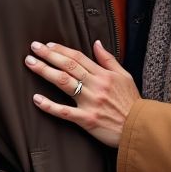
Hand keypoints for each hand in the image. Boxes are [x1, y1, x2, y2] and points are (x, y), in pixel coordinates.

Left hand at [25, 39, 139, 147]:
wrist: (139, 128)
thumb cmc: (132, 103)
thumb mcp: (125, 76)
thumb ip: (109, 59)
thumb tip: (96, 43)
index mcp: (104, 74)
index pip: (78, 57)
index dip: (61, 49)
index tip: (47, 45)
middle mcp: (95, 85)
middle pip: (68, 66)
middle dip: (49, 55)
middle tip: (33, 48)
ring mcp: (90, 102)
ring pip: (64, 82)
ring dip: (45, 71)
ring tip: (31, 64)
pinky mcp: (87, 119)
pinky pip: (65, 112)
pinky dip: (50, 105)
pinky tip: (37, 99)